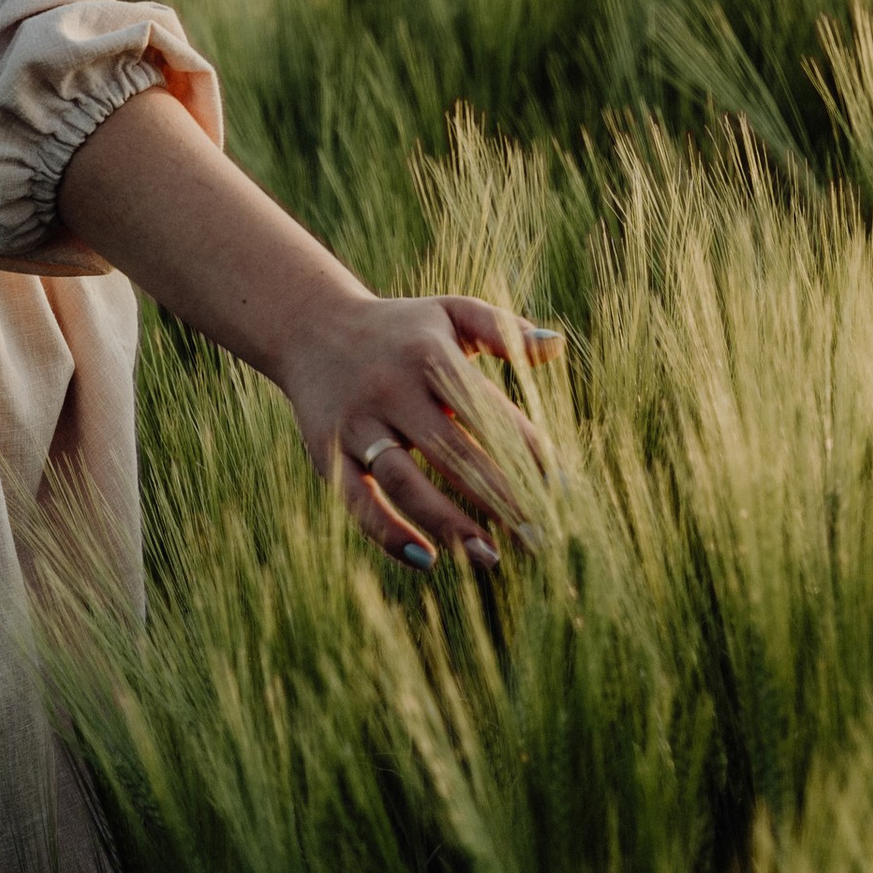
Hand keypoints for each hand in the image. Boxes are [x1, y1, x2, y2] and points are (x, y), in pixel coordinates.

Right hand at [275, 289, 559, 570]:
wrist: (311, 325)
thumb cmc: (400, 327)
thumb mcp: (448, 312)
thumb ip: (502, 329)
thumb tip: (558, 345)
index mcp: (429, 355)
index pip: (487, 410)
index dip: (526, 450)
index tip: (561, 488)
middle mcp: (392, 389)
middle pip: (452, 452)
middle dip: (499, 497)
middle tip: (538, 537)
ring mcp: (358, 424)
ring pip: (405, 481)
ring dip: (449, 523)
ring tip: (490, 556)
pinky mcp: (329, 453)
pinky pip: (358, 501)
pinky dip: (388, 533)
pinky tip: (427, 559)